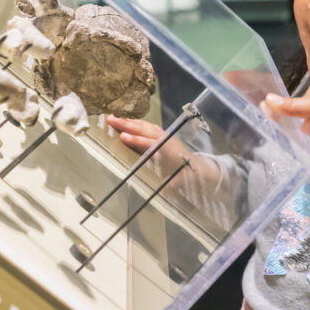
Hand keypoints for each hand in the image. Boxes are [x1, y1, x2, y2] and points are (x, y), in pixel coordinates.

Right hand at [106, 114, 221, 195]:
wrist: (198, 169)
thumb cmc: (184, 178)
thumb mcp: (174, 186)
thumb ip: (163, 186)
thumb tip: (149, 192)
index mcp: (167, 151)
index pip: (148, 144)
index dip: (136, 140)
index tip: (123, 137)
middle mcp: (165, 140)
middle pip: (144, 130)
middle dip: (127, 124)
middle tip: (111, 119)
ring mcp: (165, 135)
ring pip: (145, 125)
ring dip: (129, 121)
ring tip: (114, 118)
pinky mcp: (164, 134)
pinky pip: (149, 126)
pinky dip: (137, 123)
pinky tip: (128, 121)